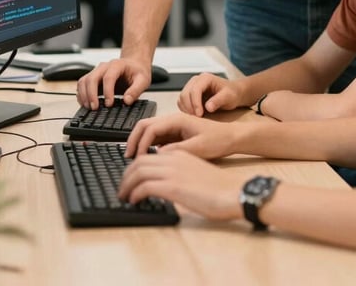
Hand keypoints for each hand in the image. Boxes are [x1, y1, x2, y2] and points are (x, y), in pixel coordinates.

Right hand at [75, 57, 149, 108]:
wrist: (133, 65)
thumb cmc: (137, 72)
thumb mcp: (143, 80)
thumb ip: (136, 90)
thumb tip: (127, 101)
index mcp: (117, 65)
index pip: (109, 77)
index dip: (108, 92)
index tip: (109, 104)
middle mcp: (104, 66)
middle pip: (92, 78)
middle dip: (91, 94)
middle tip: (95, 108)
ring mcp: (97, 71)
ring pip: (84, 81)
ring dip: (84, 95)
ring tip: (89, 108)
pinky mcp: (92, 78)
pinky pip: (82, 84)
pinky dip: (81, 94)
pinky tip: (85, 103)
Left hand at [118, 150, 241, 221]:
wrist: (233, 192)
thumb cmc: (218, 187)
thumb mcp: (195, 173)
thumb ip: (179, 173)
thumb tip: (165, 184)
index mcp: (180, 154)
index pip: (149, 154)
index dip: (135, 166)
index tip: (130, 179)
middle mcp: (174, 159)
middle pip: (139, 161)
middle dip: (126, 175)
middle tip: (122, 188)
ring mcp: (173, 172)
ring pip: (138, 172)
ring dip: (126, 185)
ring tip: (124, 196)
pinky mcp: (173, 187)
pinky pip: (145, 186)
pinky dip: (135, 193)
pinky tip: (134, 201)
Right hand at [124, 112, 237, 159]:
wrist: (231, 137)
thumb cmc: (218, 140)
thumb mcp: (199, 147)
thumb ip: (178, 150)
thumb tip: (158, 154)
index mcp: (178, 119)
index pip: (151, 128)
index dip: (141, 143)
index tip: (138, 159)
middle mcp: (173, 120)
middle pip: (145, 125)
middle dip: (134, 139)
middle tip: (127, 156)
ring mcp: (173, 127)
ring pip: (149, 131)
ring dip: (140, 142)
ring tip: (134, 159)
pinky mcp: (175, 134)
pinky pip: (157, 137)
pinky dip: (148, 145)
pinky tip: (147, 159)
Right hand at [177, 73, 246, 115]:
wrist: (233, 93)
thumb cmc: (232, 93)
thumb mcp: (229, 97)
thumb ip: (219, 100)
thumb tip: (208, 107)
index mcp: (205, 78)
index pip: (195, 90)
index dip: (195, 103)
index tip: (199, 115)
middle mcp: (196, 80)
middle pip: (185, 94)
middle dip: (189, 107)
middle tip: (197, 119)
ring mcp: (192, 86)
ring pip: (182, 98)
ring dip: (186, 109)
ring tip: (197, 118)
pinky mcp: (190, 94)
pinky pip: (182, 102)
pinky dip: (185, 109)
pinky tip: (195, 115)